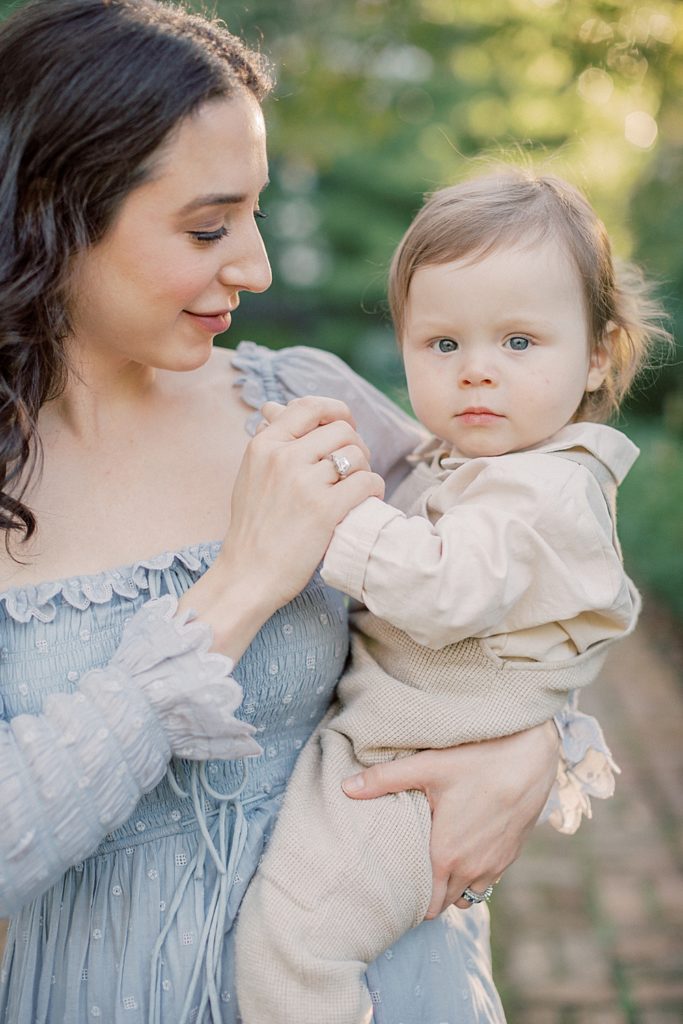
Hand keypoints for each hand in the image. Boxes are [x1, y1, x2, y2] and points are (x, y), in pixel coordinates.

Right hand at [182, 397, 383, 656]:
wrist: (247, 575)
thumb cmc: (253, 527)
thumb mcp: (250, 474)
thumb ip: (268, 440)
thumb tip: (274, 406)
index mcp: (264, 444)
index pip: (311, 406)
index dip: (336, 412)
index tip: (344, 426)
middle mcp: (283, 457)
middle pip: (342, 430)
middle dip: (355, 446)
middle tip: (351, 469)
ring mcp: (304, 483)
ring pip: (357, 455)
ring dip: (364, 470)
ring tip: (355, 488)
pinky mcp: (325, 510)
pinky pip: (368, 482)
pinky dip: (373, 491)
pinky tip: (365, 502)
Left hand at [342, 721, 559, 918]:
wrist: (532, 756)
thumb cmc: (479, 759)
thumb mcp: (428, 765)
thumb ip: (384, 779)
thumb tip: (345, 787)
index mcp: (446, 855)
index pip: (425, 904)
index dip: (409, 899)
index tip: (396, 883)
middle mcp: (472, 868)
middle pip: (444, 902)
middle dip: (427, 893)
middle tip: (409, 870)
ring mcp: (495, 864)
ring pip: (467, 893)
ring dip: (451, 884)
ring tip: (434, 860)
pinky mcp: (511, 855)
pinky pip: (487, 880)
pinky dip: (473, 873)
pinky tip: (462, 846)